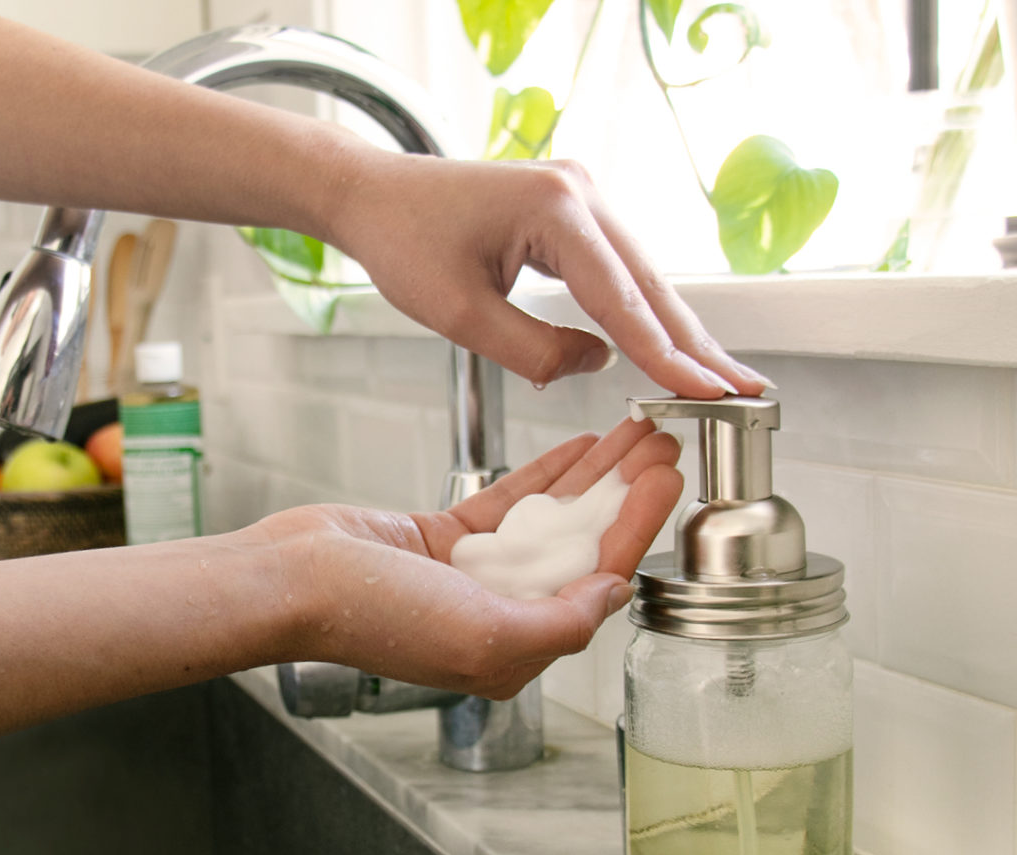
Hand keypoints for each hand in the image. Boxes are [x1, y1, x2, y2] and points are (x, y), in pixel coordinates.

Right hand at [253, 418, 681, 698]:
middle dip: (625, 494)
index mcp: (515, 648)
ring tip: (631, 436)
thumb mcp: (483, 636)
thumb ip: (562, 622)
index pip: (596, 581)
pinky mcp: (449, 539)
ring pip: (551, 518)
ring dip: (593, 477)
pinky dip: (544, 474)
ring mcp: (475, 573)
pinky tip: (578, 448)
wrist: (293, 579)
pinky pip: (510, 503)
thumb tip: (613, 593)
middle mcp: (502, 613)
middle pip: (582, 544)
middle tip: (661, 445)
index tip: (667, 479)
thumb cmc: (373, 617)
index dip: (637, 527)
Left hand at [330, 150, 771, 395]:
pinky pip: (620, 268)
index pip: (623, 300)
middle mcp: (580, 193)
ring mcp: (580, 196)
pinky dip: (645, 309)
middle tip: (745, 389)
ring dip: (678, 329)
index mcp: (556, 211)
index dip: (666, 356)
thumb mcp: (460, 315)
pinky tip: (670, 341)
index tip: (706, 393)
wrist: (375, 195)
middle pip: (652, 283)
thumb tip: (599, 360)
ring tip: (720, 375)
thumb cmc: (403, 243)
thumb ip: (535, 348)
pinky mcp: (572, 210)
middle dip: (697, 344)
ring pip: (644, 276)